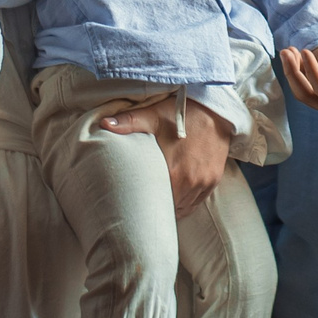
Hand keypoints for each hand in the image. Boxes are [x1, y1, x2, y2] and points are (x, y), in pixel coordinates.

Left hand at [101, 95, 233, 216]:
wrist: (214, 110)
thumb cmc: (181, 113)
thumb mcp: (153, 116)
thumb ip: (128, 122)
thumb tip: (103, 124)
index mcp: (174, 172)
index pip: (156, 202)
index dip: (144, 206)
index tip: (134, 205)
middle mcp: (191, 182)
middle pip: (170, 208)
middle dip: (157, 208)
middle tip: (142, 207)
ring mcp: (204, 183)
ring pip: (184, 207)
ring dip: (172, 207)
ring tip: (158, 205)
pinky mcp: (213, 180)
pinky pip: (197, 202)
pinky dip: (186, 203)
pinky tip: (176, 200)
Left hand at [280, 48, 317, 121]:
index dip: (311, 70)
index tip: (306, 50)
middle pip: (306, 94)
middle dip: (293, 73)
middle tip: (286, 50)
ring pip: (306, 92)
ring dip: (294, 73)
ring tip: (288, 52)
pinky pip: (312, 89)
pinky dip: (303, 74)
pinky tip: (300, 59)